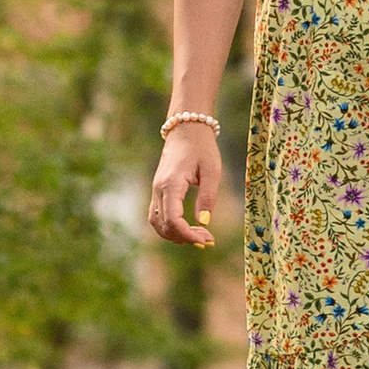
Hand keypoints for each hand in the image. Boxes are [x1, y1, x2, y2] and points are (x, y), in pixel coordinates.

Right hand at [147, 123, 222, 250]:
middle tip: (207, 239)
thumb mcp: (212, 170)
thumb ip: (207, 196)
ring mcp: (156, 190)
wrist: (186, 128)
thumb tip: (204, 222)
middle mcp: (159, 189)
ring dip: (175, 235)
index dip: (188, 235)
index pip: (173, 220)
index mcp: (171, 184)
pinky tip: (187, 228)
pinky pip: (157, 215)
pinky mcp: (158, 190)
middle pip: (164, 225)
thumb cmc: (201, 147)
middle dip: (184, 237)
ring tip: (199, 235)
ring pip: (157, 223)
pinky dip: (169, 227)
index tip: (206, 240)